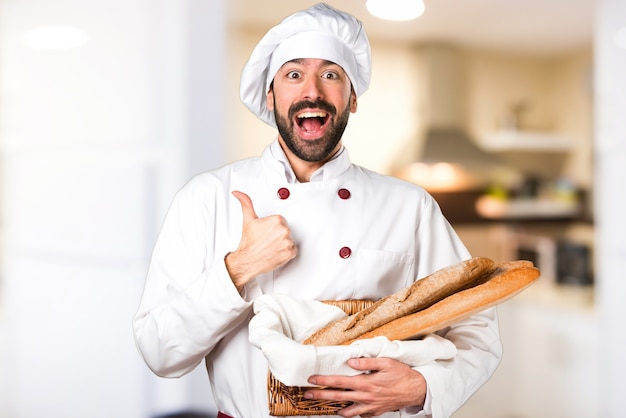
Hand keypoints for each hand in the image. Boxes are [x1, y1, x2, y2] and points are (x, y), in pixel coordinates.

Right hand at [225, 191, 296, 289]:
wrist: (247, 260)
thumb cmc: (248, 243)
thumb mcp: (248, 220)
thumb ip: (245, 203)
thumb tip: (238, 193)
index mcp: (277, 220)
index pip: (281, 221)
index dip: (272, 227)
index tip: (266, 232)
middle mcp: (284, 230)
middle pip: (285, 230)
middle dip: (278, 234)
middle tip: (267, 239)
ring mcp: (288, 242)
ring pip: (290, 240)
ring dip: (282, 243)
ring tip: (271, 246)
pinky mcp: (290, 253)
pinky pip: (293, 250)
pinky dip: (287, 252)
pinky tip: (276, 252)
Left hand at [305, 357, 426, 417]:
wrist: (416, 390)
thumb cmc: (402, 375)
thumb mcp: (385, 362)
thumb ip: (366, 362)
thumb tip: (351, 362)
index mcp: (366, 383)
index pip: (339, 382)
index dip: (324, 381)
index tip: (312, 380)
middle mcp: (365, 397)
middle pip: (338, 397)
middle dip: (320, 396)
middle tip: (307, 395)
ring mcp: (370, 407)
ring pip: (347, 411)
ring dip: (334, 407)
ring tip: (323, 405)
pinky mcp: (375, 412)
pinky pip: (359, 415)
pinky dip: (350, 412)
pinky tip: (346, 409)